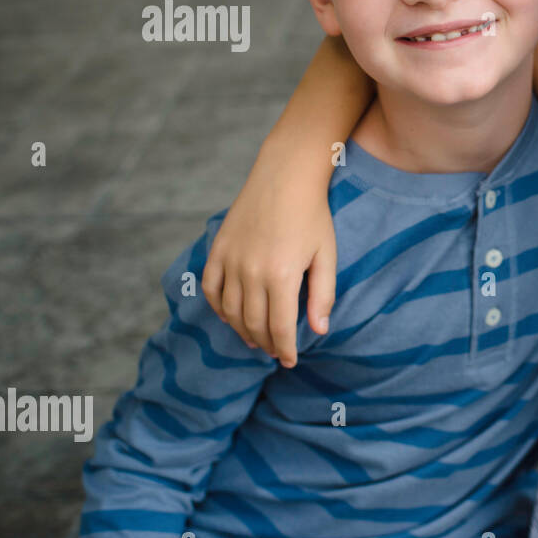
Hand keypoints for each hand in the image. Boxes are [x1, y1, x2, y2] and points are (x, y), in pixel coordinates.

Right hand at [201, 142, 337, 367]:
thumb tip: (319, 330)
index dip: (285, 350)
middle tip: (276, 352)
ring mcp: (230, 261)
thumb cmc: (313, 216)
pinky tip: (231, 316)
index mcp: (281, 276)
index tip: (290, 361)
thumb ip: (323, 295)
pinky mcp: (218, 249)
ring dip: (242, 330)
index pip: (279, 328)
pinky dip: (219, 307)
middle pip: (253, 323)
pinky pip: (211, 288)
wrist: (285, 176)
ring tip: (256, 340)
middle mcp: (251, 272)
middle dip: (266, 343)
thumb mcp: (326, 256)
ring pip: (230, 311)